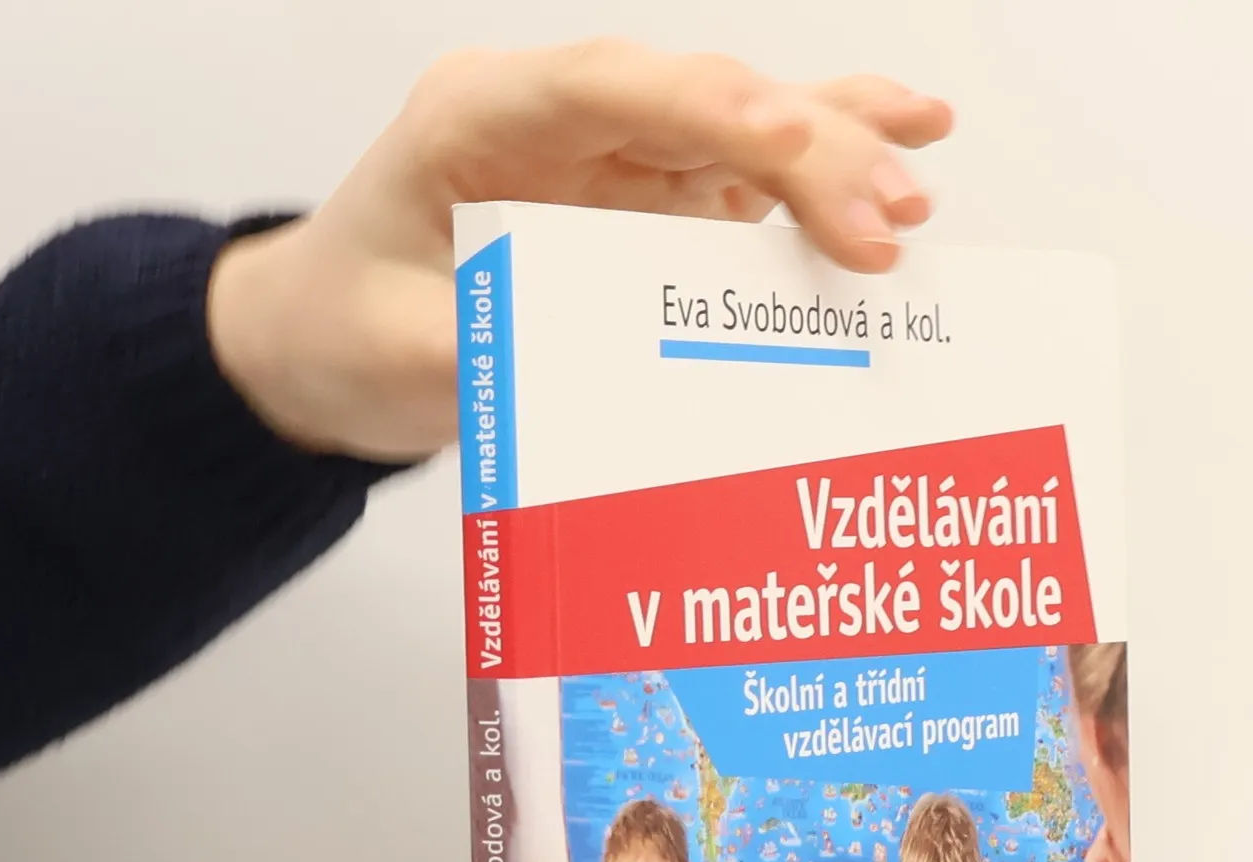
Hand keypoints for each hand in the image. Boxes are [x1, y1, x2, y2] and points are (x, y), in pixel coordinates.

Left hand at [208, 41, 952, 458]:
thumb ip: (498, 355)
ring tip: (922, 173)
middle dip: (803, 150)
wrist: (329, 337)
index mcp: (480, 119)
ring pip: (740, 125)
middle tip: (890, 221)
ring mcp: (613, 155)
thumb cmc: (351, 326)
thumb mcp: (402, 355)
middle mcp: (559, 120)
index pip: (609, 89)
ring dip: (835, 149)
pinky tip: (907, 146)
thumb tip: (602, 381)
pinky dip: (823, 168)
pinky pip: (747, 175)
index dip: (712, 110)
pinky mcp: (649, 202)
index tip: (793, 148)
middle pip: (699, 103)